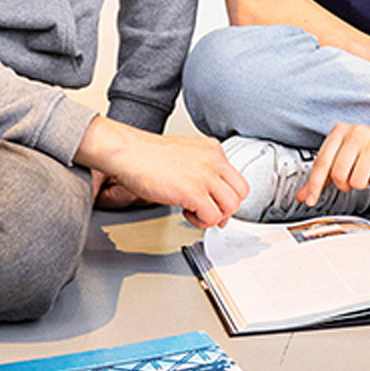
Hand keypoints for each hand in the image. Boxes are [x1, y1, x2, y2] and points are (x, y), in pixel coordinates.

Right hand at [78, 122, 249, 227]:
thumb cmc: (147, 156)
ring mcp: (206, 175)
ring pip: (231, 207)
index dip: (227, 196)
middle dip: (226, 207)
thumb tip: (213, 197)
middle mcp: (213, 160)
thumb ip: (203, 172)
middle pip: (241, 193)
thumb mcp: (185, 156)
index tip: (216, 203)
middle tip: (208, 212)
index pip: (236, 178)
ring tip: (194, 211)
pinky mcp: (194, 192)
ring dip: (213, 216)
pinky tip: (185, 211)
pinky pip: (212, 217)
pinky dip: (200, 221)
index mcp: (213, 149)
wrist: (128, 153)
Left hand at [304, 118, 369, 204]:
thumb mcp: (342, 154)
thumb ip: (322, 175)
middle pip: (339, 175)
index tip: (311, 200)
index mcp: (339, 131)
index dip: (314, 185)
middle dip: (345, 184)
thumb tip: (304, 195)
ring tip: (368, 172)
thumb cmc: (368, 148)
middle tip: (353, 177)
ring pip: (357, 181)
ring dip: (363, 183)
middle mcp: (356, 133)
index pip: (321, 162)